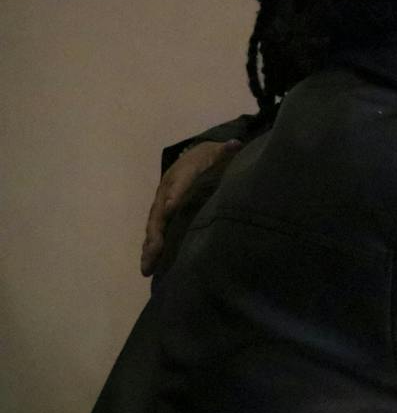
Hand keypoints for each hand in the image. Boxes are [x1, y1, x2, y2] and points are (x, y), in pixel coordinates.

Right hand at [140, 139, 241, 275]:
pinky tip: (150, 268)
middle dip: (156, 232)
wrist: (194, 157)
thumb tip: (235, 144)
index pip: (178, 184)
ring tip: (147, 267)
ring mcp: (161, 205)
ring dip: (150, 247)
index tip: (170, 207)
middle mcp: (166, 191)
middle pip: (158, 213)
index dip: (175, 195)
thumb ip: (225, 151)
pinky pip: (155, 233)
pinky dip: (152, 250)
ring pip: (153, 227)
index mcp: (181, 175)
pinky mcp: (163, 217)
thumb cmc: (209, 158)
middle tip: (154, 249)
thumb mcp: (218, 153)